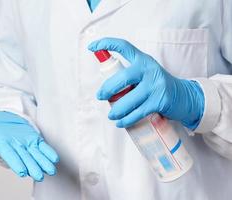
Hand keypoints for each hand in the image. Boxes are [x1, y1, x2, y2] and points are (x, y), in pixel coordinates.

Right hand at [0, 111, 58, 181]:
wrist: (1, 119)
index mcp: (3, 144)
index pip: (10, 155)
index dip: (16, 163)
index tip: (21, 172)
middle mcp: (16, 147)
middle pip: (25, 158)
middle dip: (32, 166)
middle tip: (40, 175)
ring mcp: (26, 144)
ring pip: (36, 155)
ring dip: (43, 162)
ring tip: (51, 170)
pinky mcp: (34, 139)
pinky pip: (42, 147)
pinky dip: (48, 152)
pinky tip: (55, 159)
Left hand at [88, 38, 204, 129]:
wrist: (184, 96)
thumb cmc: (158, 85)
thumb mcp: (146, 73)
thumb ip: (130, 76)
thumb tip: (106, 87)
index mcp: (143, 60)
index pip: (124, 46)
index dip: (107, 44)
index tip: (92, 46)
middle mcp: (149, 69)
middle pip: (121, 78)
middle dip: (107, 89)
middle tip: (100, 96)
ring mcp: (155, 85)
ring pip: (128, 100)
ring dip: (115, 110)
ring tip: (111, 115)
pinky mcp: (159, 101)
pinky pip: (137, 113)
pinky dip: (126, 120)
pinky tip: (120, 122)